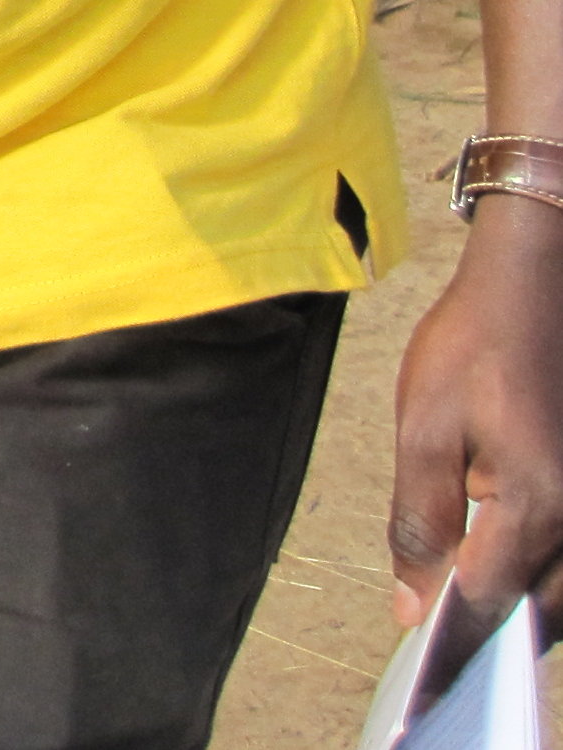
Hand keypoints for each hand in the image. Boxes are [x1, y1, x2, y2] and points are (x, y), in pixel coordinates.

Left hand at [391, 192, 562, 625]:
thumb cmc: (472, 347)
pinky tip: (497, 561)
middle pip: (537, 613)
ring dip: (517, 605)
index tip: (418, 673)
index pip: (488, 606)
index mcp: (536, 508)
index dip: (450, 644)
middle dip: (490, 633)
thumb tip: (414, 603)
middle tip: (438, 643)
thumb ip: (418, 521)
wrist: (534, 288)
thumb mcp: (422, 428)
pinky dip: (539, 575)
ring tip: (461, 600)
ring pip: (562, 593)